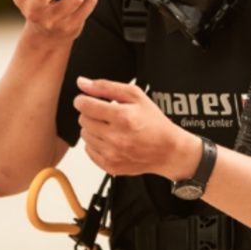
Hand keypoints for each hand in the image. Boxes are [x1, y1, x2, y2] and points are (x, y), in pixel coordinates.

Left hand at [74, 77, 197, 178]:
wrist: (167, 150)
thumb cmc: (154, 122)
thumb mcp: (135, 96)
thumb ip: (106, 87)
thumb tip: (83, 83)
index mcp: (123, 117)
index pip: (86, 106)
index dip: (82, 100)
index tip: (84, 99)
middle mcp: (116, 137)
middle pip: (83, 119)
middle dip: (90, 113)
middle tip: (105, 114)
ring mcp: (112, 154)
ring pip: (84, 135)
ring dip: (93, 128)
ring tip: (110, 127)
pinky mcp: (109, 166)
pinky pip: (88, 150)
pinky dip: (95, 143)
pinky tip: (109, 140)